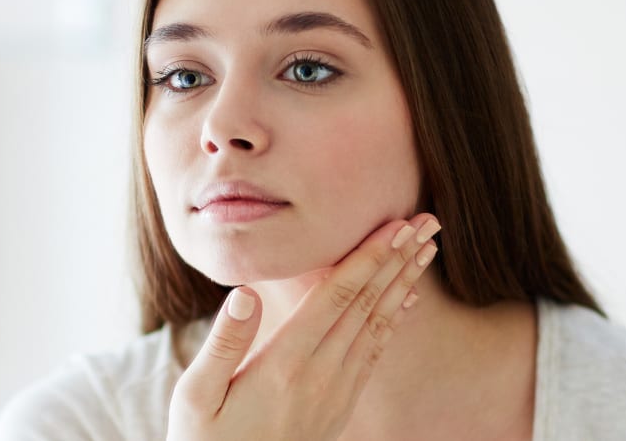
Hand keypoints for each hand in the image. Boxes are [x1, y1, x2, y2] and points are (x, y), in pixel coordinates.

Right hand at [165, 212, 441, 440]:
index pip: (336, 298)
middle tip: (428, 221)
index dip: (368, 258)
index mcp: (285, 364)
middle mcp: (319, 375)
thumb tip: (247, 292)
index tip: (395, 225)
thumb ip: (224, 342)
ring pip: (378, 325)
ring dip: (404, 283)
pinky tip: (407, 300)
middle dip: (398, 259)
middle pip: (368, 304)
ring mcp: (335, 392)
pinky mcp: (340, 404)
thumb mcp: (196, 396)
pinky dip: (394, 321)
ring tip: (427, 249)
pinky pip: (374, 354)